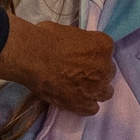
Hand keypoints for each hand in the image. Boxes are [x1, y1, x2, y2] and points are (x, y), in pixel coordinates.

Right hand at [0, 14, 115, 114]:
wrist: (32, 57)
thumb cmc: (46, 38)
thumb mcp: (70, 31)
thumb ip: (80, 42)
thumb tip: (76, 46)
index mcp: (103, 45)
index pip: (106, 51)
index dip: (94, 54)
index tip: (83, 55)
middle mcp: (105, 68)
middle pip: (108, 72)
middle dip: (97, 72)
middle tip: (80, 71)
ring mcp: (95, 88)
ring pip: (105, 93)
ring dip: (96, 89)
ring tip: (81, 88)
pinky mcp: (83, 104)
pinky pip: (92, 108)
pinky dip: (86, 105)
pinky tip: (75, 100)